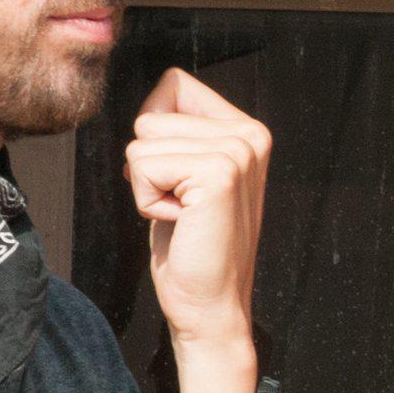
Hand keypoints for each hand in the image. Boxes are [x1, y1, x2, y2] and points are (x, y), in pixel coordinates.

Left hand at [127, 68, 271, 392]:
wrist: (210, 307)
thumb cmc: (191, 247)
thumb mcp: (184, 178)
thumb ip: (178, 134)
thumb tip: (150, 100)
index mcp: (247, 130)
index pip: (173, 85)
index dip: (154, 134)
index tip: (179, 182)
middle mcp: (250, 134)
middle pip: (151, 114)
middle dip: (148, 165)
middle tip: (182, 208)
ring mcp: (238, 152)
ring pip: (142, 140)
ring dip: (147, 186)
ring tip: (183, 216)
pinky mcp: (219, 173)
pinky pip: (142, 163)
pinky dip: (147, 200)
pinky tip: (182, 223)